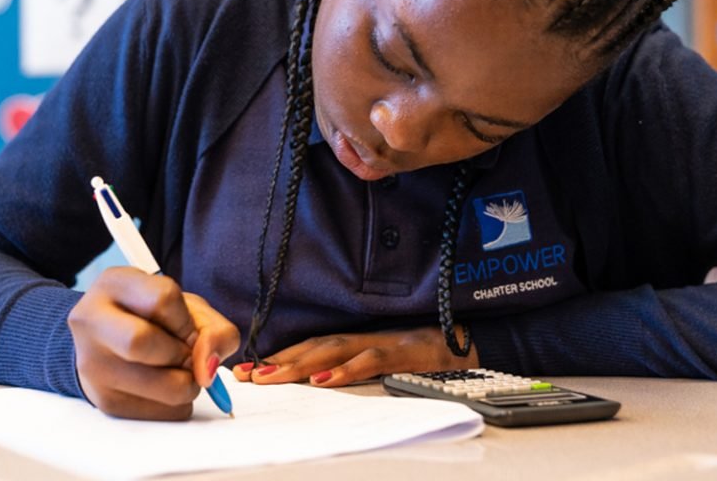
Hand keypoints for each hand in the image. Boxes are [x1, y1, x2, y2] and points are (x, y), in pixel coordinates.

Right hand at [68, 266, 239, 419]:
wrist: (111, 341)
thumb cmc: (153, 318)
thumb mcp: (187, 307)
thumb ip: (214, 328)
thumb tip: (207, 368)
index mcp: (115, 284)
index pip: (161, 298)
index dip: (186, 320)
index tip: (188, 330)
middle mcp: (91, 321)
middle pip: (141, 342)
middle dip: (181, 353)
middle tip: (187, 354)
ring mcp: (92, 364)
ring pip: (158, 386)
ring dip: (187, 383)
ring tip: (181, 370)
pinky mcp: (104, 401)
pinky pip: (160, 412)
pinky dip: (178, 403)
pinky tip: (167, 385)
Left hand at [233, 326, 478, 386]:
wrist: (469, 336)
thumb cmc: (427, 351)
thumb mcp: (387, 358)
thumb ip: (357, 364)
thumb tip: (321, 380)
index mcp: (359, 340)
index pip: (311, 347)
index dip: (279, 356)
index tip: (248, 368)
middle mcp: (365, 337)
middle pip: (315, 347)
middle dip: (278, 361)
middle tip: (246, 375)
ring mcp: (383, 342)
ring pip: (335, 350)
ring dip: (300, 364)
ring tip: (271, 376)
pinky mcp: (403, 352)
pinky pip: (372, 360)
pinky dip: (347, 370)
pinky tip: (325, 379)